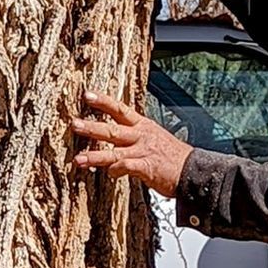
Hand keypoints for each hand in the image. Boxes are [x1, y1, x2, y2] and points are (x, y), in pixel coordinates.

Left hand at [70, 91, 194, 197]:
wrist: (193, 170)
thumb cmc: (172, 157)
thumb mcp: (154, 138)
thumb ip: (133, 137)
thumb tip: (113, 139)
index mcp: (142, 125)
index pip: (120, 109)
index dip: (103, 101)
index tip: (87, 95)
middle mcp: (140, 136)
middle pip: (112, 128)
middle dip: (91, 126)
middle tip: (74, 123)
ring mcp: (142, 151)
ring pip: (113, 151)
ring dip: (94, 155)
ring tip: (78, 159)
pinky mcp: (146, 167)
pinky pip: (126, 167)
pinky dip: (116, 170)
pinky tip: (110, 173)